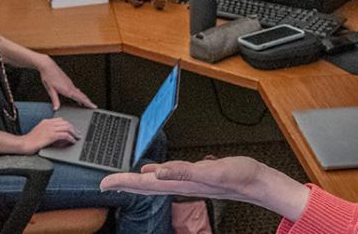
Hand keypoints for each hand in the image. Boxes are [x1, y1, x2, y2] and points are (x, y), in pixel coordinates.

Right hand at [20, 118, 79, 153]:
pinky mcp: (51, 135)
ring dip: (74, 133)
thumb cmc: (30, 142)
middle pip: (66, 123)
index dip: (69, 124)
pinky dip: (71, 138)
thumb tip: (60, 137)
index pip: (61, 120)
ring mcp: (50, 129)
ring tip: (77, 137)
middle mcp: (49, 123)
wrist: (23, 144)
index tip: (73, 129)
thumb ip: (49, 132)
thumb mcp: (40, 133)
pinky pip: (65, 135)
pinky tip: (73, 141)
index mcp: (46, 121)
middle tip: (78, 134)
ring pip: (67, 127)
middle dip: (74, 128)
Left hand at [36, 57, 96, 109]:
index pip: (80, 98)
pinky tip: (77, 96)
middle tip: (93, 106)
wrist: (48, 66)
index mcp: (67, 89)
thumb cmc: (48, 76)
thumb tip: (56, 108)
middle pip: (82, 95)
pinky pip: (76, 89)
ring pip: (79, 92)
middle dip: (88, 101)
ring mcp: (69, 83)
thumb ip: (55, 100)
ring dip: (84, 98)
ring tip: (87, 103)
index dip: (88, 103)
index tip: (93, 106)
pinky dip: (79, 94)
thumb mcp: (50, 90)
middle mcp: (70, 86)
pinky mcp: (68, 81)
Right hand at [101, 156, 311, 219]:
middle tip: (105, 184)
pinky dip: (167, 173)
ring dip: (140, 181)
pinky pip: (182, 173)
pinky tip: (155, 173)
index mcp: (177, 181)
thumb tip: (152, 172)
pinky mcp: (204, 174)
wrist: (252, 180)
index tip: (104, 183)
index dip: (123, 183)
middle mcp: (182, 182)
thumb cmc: (229, 175)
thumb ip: (175, 173)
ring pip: (161, 181)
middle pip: (147, 184)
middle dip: (124, 183)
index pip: (145, 183)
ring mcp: (192, 179)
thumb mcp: (198, 174)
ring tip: (122, 181)